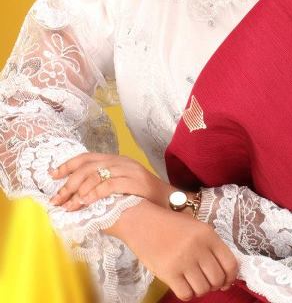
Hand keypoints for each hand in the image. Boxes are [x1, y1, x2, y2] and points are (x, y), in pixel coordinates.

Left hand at [48, 152, 169, 210]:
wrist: (167, 201)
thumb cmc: (142, 197)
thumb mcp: (121, 185)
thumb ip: (103, 184)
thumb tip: (77, 195)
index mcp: (116, 160)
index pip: (87, 157)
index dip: (68, 165)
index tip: (52, 175)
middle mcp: (121, 161)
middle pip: (88, 166)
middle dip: (69, 183)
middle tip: (57, 198)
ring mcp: (128, 170)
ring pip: (96, 175)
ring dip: (79, 191)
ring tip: (69, 204)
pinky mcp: (135, 181)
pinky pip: (109, 184)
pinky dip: (94, 193)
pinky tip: (86, 202)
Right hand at [113, 199, 238, 299]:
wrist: (142, 220)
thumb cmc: (171, 224)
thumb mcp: (196, 227)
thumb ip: (211, 246)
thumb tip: (225, 275)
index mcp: (208, 234)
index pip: (230, 264)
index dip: (231, 277)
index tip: (226, 281)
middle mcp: (198, 247)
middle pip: (217, 279)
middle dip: (215, 285)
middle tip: (206, 281)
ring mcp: (183, 260)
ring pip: (203, 289)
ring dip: (200, 289)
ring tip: (193, 281)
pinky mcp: (168, 272)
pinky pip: (186, 294)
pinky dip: (187, 293)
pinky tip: (182, 284)